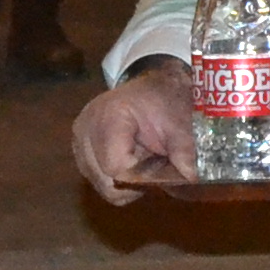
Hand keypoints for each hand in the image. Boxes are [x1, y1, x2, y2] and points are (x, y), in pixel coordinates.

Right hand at [72, 62, 198, 203]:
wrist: (150, 85)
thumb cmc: (164, 99)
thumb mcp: (179, 121)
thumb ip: (184, 150)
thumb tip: (192, 177)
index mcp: (107, 117)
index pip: (115, 168)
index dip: (141, 178)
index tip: (161, 171)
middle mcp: (84, 130)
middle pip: (105, 181)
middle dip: (134, 183)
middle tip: (155, 168)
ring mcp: (78, 140)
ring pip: (101, 184)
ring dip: (126, 183)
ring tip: (144, 162)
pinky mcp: (79, 149)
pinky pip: (98, 178)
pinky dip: (117, 178)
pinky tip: (133, 162)